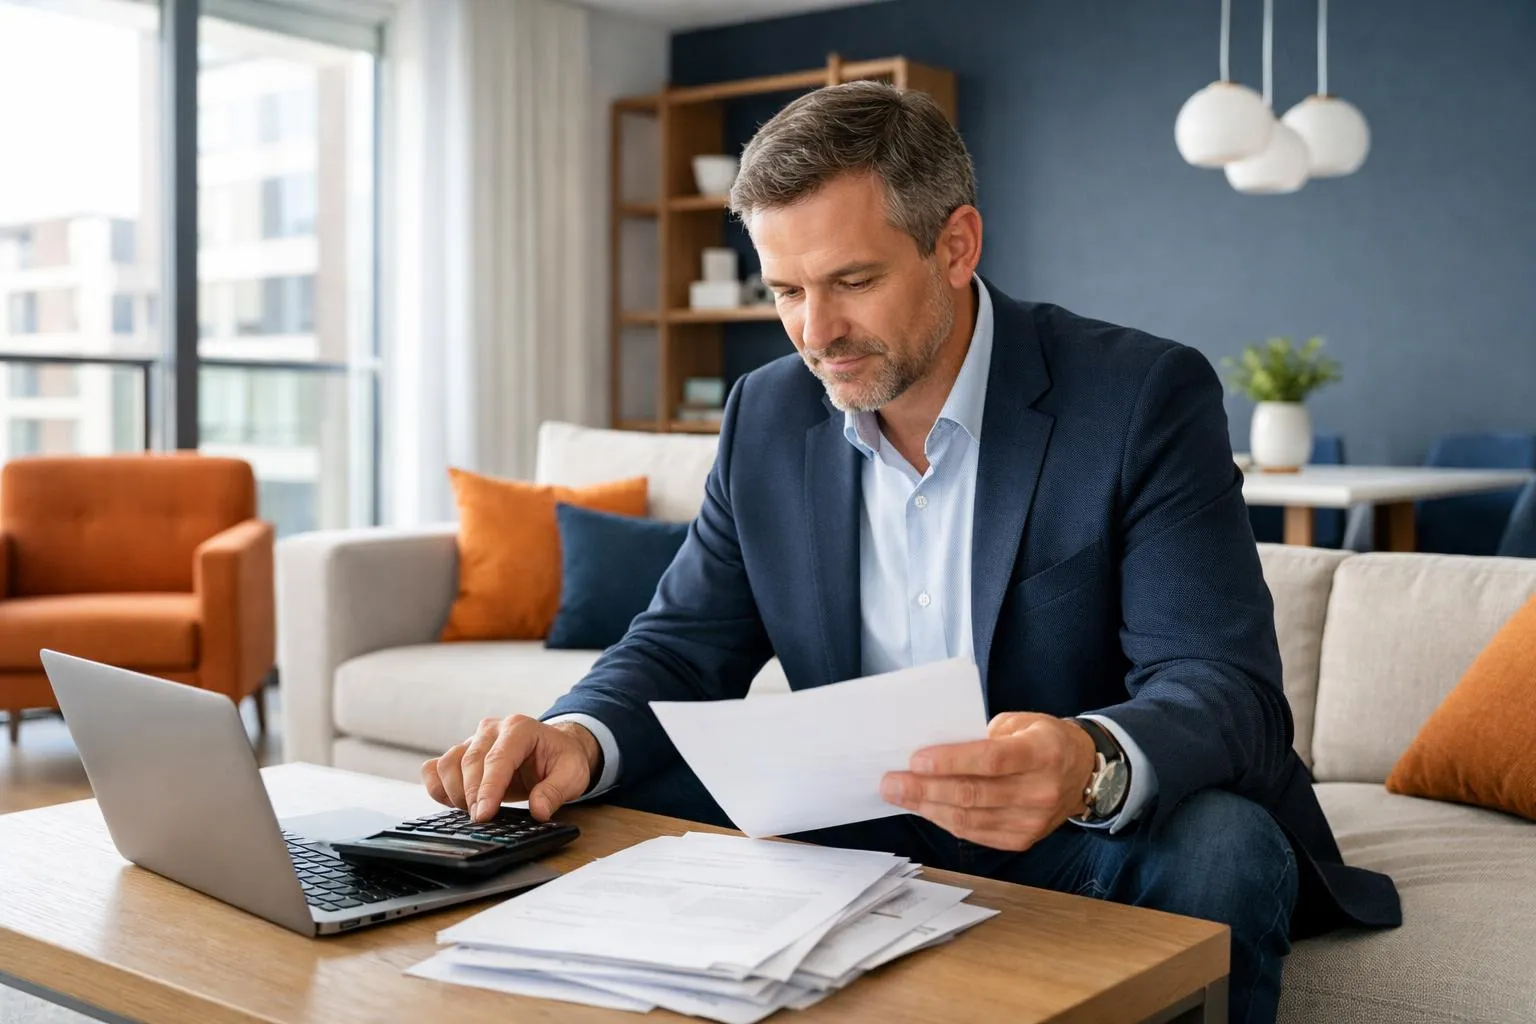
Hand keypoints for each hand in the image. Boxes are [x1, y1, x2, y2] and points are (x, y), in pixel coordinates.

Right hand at [421, 715, 599, 822]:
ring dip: (454, 792)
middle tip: (481, 820)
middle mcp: (492, 729)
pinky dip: (437, 786)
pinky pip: (436, 767)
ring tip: (471, 811)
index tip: (483, 815)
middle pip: (469, 762)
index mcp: (520, 729)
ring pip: (448, 763)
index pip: (497, 759)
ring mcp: (473, 740)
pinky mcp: (461, 753)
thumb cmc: (562, 759)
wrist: (555, 749)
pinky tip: (453, 802)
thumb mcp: (572, 775)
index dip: (487, 789)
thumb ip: (555, 792)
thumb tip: (538, 810)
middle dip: (472, 795)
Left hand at [879, 712, 1097, 851]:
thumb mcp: (1021, 722)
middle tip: (890, 782)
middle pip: (973, 795)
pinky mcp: (1022, 840)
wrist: (1084, 773)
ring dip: (927, 808)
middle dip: (925, 789)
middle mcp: (1040, 791)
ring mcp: (1032, 821)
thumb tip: (934, 749)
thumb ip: (983, 735)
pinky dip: (945, 821)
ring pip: (969, 819)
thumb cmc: (1044, 740)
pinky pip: (975, 833)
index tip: (915, 760)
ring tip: (898, 796)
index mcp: (1042, 752)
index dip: (950, 761)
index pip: (990, 760)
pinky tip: (924, 808)